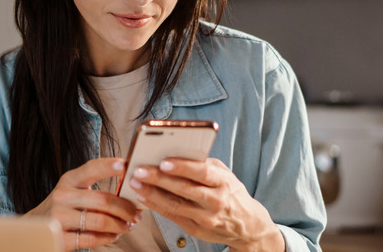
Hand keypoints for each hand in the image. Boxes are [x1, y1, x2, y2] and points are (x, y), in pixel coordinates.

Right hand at [24, 157, 141, 250]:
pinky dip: (108, 238)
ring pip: (100, 221)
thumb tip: (129, 188)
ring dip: (120, 225)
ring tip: (128, 225)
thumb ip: (94, 187)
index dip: (108, 166)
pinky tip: (114, 235)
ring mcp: (59, 218)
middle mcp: (62, 197)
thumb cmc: (63, 207)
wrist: (35, 227)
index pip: (91, 168)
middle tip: (136, 213)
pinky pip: (92, 239)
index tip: (125, 166)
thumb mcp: (73, 190)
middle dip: (125, 208)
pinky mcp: (60, 239)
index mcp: (68, 180)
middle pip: (103, 200)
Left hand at [127, 158, 283, 251]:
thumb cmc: (230, 192)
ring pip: (175, 205)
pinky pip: (172, 216)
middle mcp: (216, 201)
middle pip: (184, 189)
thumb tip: (175, 151)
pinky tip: (142, 197)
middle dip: (158, 179)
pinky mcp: (196, 230)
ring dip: (152, 193)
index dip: (182, 167)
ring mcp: (206, 218)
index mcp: (224, 182)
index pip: (202, 172)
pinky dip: (155, 206)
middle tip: (139, 170)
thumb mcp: (224, 173)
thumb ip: (203, 164)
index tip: (163, 161)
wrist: (247, 225)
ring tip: (135, 183)